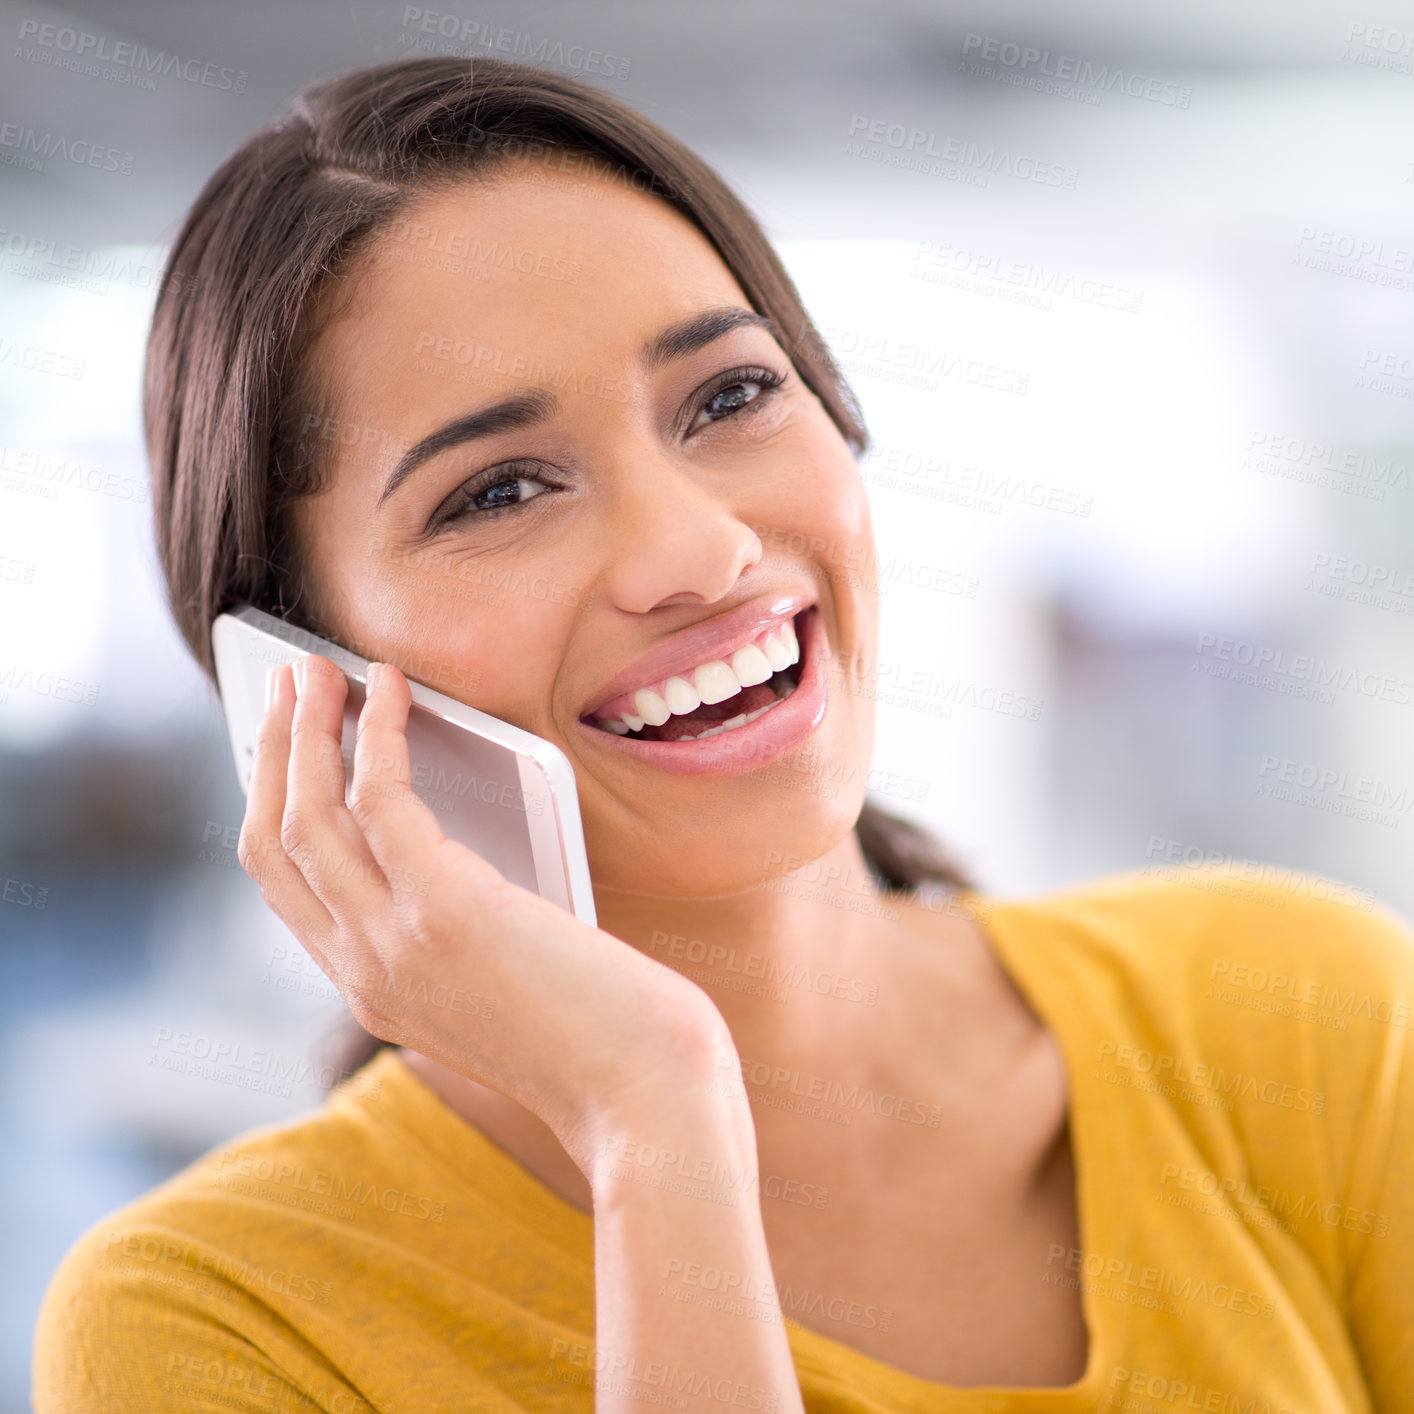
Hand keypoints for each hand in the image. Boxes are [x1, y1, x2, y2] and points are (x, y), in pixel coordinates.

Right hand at [237, 654, 736, 1170]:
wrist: (648, 1098)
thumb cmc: (602, 1035)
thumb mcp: (501, 982)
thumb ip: (455, 925)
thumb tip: (444, 830)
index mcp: (374, 989)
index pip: (288, 887)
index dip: (275, 802)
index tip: (285, 743)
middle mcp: (364, 972)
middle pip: (275, 843)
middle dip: (271, 753)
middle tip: (284, 683)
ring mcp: (393, 946)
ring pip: (306, 815)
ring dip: (303, 729)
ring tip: (313, 668)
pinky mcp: (444, 913)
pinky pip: (381, 798)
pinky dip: (379, 732)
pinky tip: (392, 688)